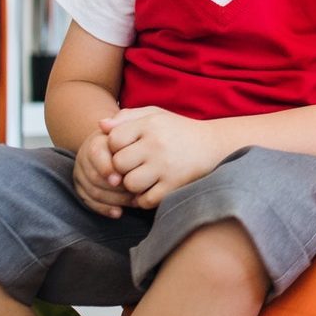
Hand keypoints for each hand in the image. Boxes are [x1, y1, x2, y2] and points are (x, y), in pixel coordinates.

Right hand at [71, 126, 136, 217]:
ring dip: (113, 199)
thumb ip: (126, 119)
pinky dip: (104, 208)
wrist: (130, 144)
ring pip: (91, 190)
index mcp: (98, 139)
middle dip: (113, 188)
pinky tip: (119, 212)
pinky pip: (89, 201)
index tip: (120, 179)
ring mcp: (83, 173)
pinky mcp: (84, 188)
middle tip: (134, 194)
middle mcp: (86, 156)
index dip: (106, 168)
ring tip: (134, 201)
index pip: (95, 154)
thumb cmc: (141, 134)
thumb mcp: (139, 122)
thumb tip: (103, 123)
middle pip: (93, 175)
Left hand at [102, 107, 223, 207]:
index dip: (117, 147)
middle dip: (123, 167)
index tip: (129, 148)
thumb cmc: (178, 130)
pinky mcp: (174, 185)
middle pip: (118, 164)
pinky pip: (145, 199)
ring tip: (145, 177)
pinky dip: (145, 198)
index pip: (113, 140)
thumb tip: (101, 126)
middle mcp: (157, 144)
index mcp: (151, 124)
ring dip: (134, 185)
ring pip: (129, 184)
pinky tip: (153, 188)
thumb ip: (127, 117)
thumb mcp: (156, 115)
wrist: (215, 146)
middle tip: (136, 165)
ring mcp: (166, 166)